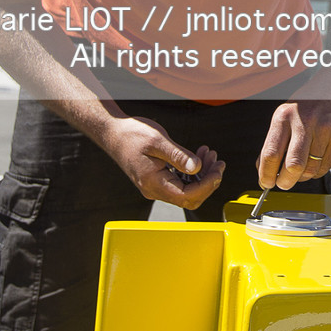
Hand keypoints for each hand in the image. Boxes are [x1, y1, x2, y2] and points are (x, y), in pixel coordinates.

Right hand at [100, 115, 224, 209]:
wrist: (113, 133)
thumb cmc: (132, 135)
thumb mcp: (157, 141)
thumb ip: (178, 156)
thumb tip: (197, 167)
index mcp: (154, 183)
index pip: (188, 196)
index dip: (208, 185)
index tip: (218, 169)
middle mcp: (155, 190)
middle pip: (190, 197)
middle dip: (208, 181)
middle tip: (218, 161)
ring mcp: (156, 186)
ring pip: (187, 190)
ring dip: (203, 174)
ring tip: (209, 153)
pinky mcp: (158, 180)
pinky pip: (181, 183)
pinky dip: (193, 171)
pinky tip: (199, 155)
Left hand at [258, 98, 330, 189]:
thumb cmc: (305, 107)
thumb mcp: (283, 117)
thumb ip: (273, 143)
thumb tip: (264, 171)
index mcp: (284, 117)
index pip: (271, 153)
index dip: (266, 174)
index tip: (265, 183)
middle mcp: (304, 122)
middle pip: (293, 165)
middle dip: (285, 182)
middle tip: (282, 184)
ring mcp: (324, 129)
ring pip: (310, 170)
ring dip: (301, 177)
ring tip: (299, 171)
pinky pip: (325, 167)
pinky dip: (316, 172)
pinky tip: (313, 163)